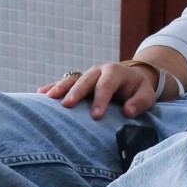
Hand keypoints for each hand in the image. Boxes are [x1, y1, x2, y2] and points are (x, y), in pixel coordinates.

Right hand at [37, 62, 155, 119]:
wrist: (131, 80)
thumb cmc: (138, 90)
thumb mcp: (146, 95)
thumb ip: (140, 103)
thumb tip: (128, 111)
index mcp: (115, 72)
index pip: (107, 85)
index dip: (101, 99)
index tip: (96, 116)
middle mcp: (98, 71)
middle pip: (85, 80)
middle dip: (76, 92)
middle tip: (67, 106)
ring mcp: (86, 75)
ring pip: (71, 79)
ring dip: (59, 88)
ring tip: (48, 98)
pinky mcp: (78, 81)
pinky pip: (63, 82)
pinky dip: (52, 87)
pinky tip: (40, 94)